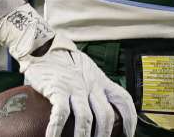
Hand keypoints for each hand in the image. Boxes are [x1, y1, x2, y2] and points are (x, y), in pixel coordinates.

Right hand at [20, 36, 137, 136]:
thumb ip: (92, 88)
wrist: (44, 46)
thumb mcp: (86, 73)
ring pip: (85, 117)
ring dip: (84, 136)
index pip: (123, 99)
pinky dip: (57, 129)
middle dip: (104, 134)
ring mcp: (75, 88)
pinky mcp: (57, 89)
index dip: (130, 119)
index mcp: (101, 81)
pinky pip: (61, 113)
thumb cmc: (63, 63)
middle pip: (105, 114)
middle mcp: (91, 85)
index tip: (129, 133)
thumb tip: (94, 112)